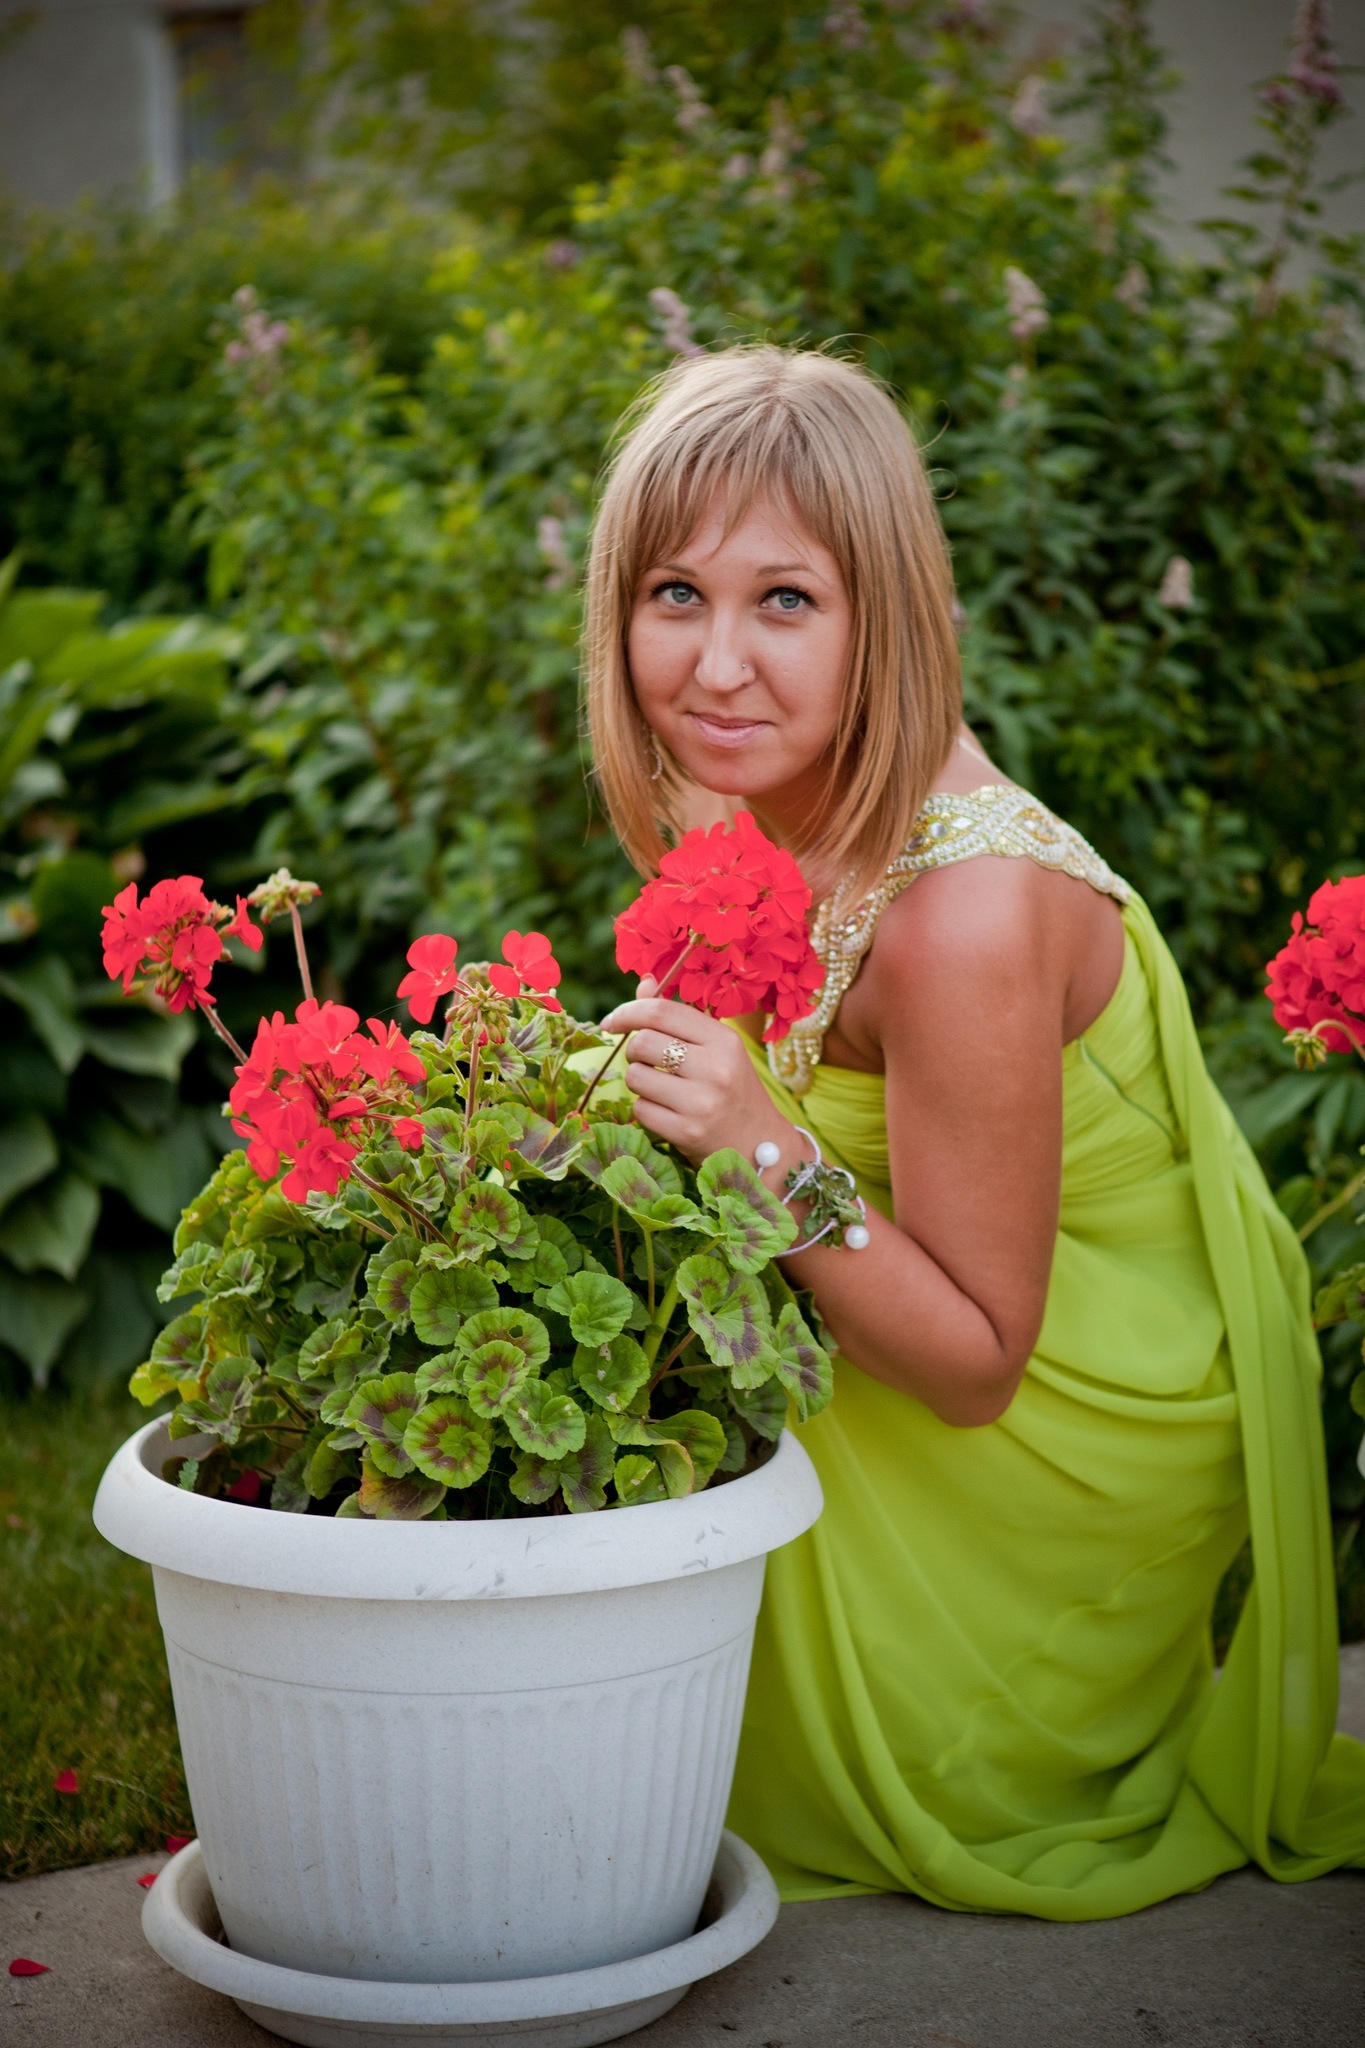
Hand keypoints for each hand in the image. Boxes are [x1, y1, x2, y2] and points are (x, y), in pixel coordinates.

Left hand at [600, 978, 788, 1164]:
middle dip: (633, 1050)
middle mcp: (715, 1069)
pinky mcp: (687, 1133)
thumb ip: (679, 1017)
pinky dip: (645, 1109)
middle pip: (642, 1043)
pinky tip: (666, 1112)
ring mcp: (701, 1103)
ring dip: (639, 1081)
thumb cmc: (732, 1089)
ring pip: (635, 1076)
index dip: (628, 1011)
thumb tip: (645, 983)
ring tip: (660, 1088)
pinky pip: (641, 1109)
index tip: (613, 1021)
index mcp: (724, 1040)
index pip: (661, 1011)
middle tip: (645, 1060)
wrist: (760, 1144)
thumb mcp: (717, 1049)